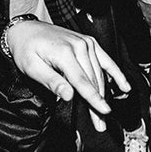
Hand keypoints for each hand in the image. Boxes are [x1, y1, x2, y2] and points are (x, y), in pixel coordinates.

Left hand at [6, 20, 130, 132]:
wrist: (26, 29)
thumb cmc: (26, 48)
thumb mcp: (31, 67)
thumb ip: (51, 81)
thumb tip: (68, 95)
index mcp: (64, 52)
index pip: (82, 81)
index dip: (93, 98)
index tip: (103, 111)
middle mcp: (79, 46)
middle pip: (93, 80)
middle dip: (98, 102)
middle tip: (100, 122)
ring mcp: (86, 43)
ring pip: (100, 73)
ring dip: (105, 93)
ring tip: (105, 112)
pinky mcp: (89, 43)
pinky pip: (106, 59)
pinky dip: (116, 73)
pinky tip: (124, 85)